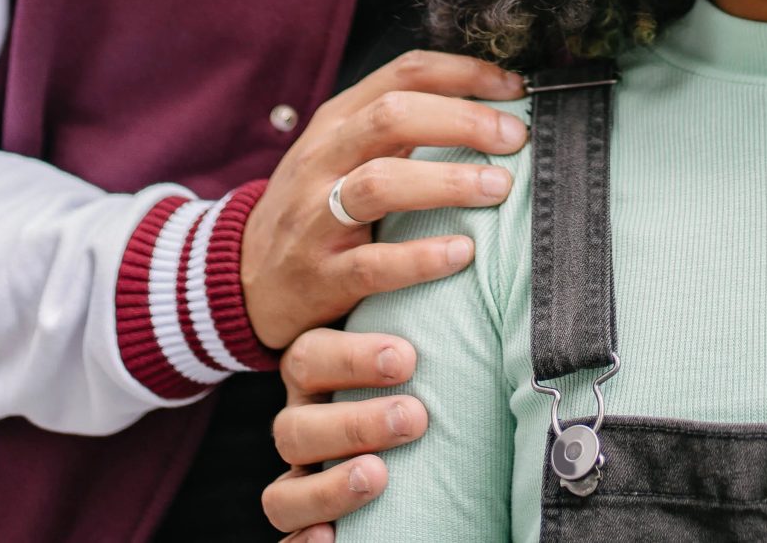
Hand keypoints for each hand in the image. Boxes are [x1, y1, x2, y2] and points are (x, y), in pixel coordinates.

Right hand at [240, 49, 527, 356]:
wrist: (239, 275)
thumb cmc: (314, 204)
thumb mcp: (344, 150)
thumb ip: (402, 125)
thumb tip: (489, 102)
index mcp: (338, 120)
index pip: (404, 74)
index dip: (465, 74)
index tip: (516, 88)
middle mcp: (323, 159)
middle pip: (392, 118)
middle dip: (462, 122)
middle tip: (515, 138)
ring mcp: (315, 216)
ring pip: (379, 183)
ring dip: (446, 183)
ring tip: (498, 188)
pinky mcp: (319, 275)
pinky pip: (371, 263)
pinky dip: (420, 257)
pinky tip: (462, 253)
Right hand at [261, 329, 429, 539]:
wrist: (422, 438)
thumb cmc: (425, 376)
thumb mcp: (418, 348)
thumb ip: (435, 320)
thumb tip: (481, 253)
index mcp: (323, 374)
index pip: (311, 355)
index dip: (354, 358)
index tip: (411, 358)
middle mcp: (305, 423)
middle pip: (295, 423)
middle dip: (353, 419)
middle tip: (415, 416)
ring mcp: (304, 478)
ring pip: (285, 488)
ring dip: (330, 484)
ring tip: (378, 475)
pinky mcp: (307, 522)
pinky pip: (287, 537)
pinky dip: (304, 541)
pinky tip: (332, 539)